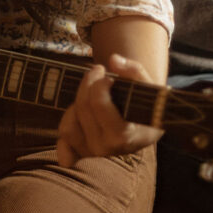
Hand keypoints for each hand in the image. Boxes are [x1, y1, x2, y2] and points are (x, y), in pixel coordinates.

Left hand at [56, 53, 162, 167]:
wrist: (146, 128)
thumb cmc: (147, 106)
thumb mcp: (149, 87)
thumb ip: (134, 70)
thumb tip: (113, 60)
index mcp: (123, 136)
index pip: (98, 104)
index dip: (100, 84)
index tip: (109, 77)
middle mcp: (106, 148)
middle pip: (83, 107)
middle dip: (89, 83)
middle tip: (99, 71)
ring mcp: (92, 152)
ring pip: (69, 122)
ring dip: (78, 101)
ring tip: (92, 93)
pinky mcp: (82, 153)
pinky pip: (63, 138)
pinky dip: (68, 123)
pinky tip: (78, 113)